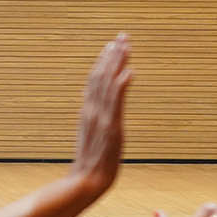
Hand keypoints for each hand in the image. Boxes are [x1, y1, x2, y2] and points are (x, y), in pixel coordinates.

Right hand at [71, 35, 131, 192]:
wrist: (87, 180)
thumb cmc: (90, 163)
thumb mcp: (92, 136)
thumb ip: (95, 118)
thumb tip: (95, 103)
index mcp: (87, 110)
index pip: (94, 79)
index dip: (103, 60)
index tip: (112, 44)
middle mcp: (92, 109)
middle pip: (100, 75)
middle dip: (112, 54)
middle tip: (122, 36)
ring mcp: (100, 117)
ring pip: (107, 83)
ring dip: (117, 63)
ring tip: (125, 45)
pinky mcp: (110, 127)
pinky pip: (115, 102)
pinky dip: (121, 85)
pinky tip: (129, 72)